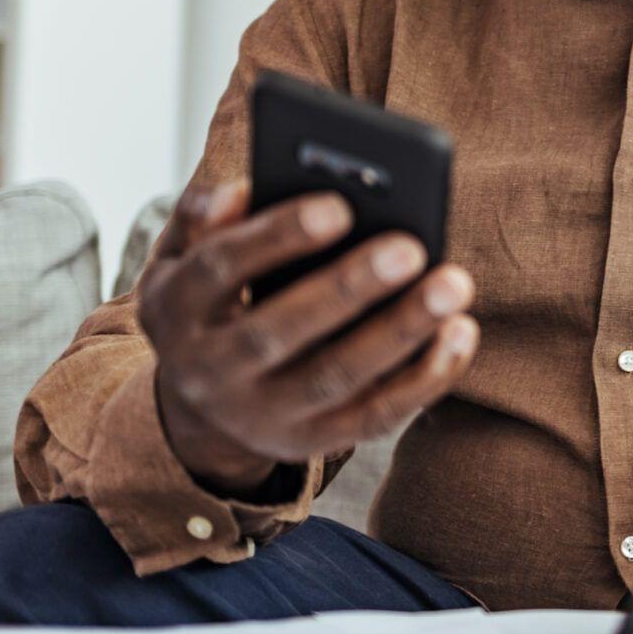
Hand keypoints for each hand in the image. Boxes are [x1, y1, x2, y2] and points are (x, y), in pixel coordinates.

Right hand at [140, 176, 477, 496]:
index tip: (340, 206)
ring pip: (335, 378)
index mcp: (171, 308)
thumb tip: (242, 191)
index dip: (277, 237)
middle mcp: (207, 370)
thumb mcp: (184, 255)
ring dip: (401, 331)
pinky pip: (374, 417)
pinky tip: (461, 332)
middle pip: (278, 332)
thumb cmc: (212, 298)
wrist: (200, 403)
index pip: (219, 269)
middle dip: (348, 288)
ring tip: (454, 284)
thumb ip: (204, 215)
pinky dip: (424, 378)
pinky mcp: (311, 443)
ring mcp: (260, 415)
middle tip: (412, 247)